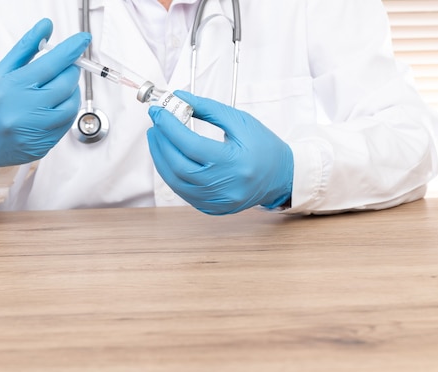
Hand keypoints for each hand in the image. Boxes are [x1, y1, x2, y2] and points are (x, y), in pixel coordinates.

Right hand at [0, 19, 89, 166]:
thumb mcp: (1, 71)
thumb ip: (26, 48)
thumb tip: (46, 26)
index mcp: (12, 88)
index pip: (51, 65)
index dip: (71, 50)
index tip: (83, 40)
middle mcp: (24, 111)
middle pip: (65, 85)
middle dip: (71, 72)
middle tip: (65, 68)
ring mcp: (34, 131)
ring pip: (71, 107)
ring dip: (72, 93)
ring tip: (60, 87)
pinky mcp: (42, 146)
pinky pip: (66, 126)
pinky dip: (66, 112)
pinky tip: (55, 106)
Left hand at [147, 91, 293, 214]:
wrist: (282, 178)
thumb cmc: (264, 147)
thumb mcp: (240, 121)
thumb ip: (208, 108)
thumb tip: (179, 97)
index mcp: (233, 163)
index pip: (190, 144)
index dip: (169, 127)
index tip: (158, 111)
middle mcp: (223, 186)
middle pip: (177, 166)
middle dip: (161, 142)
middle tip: (156, 123)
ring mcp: (216, 201)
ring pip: (175, 182)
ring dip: (160, 158)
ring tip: (157, 137)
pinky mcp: (211, 208)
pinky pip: (182, 192)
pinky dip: (170, 173)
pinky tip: (168, 156)